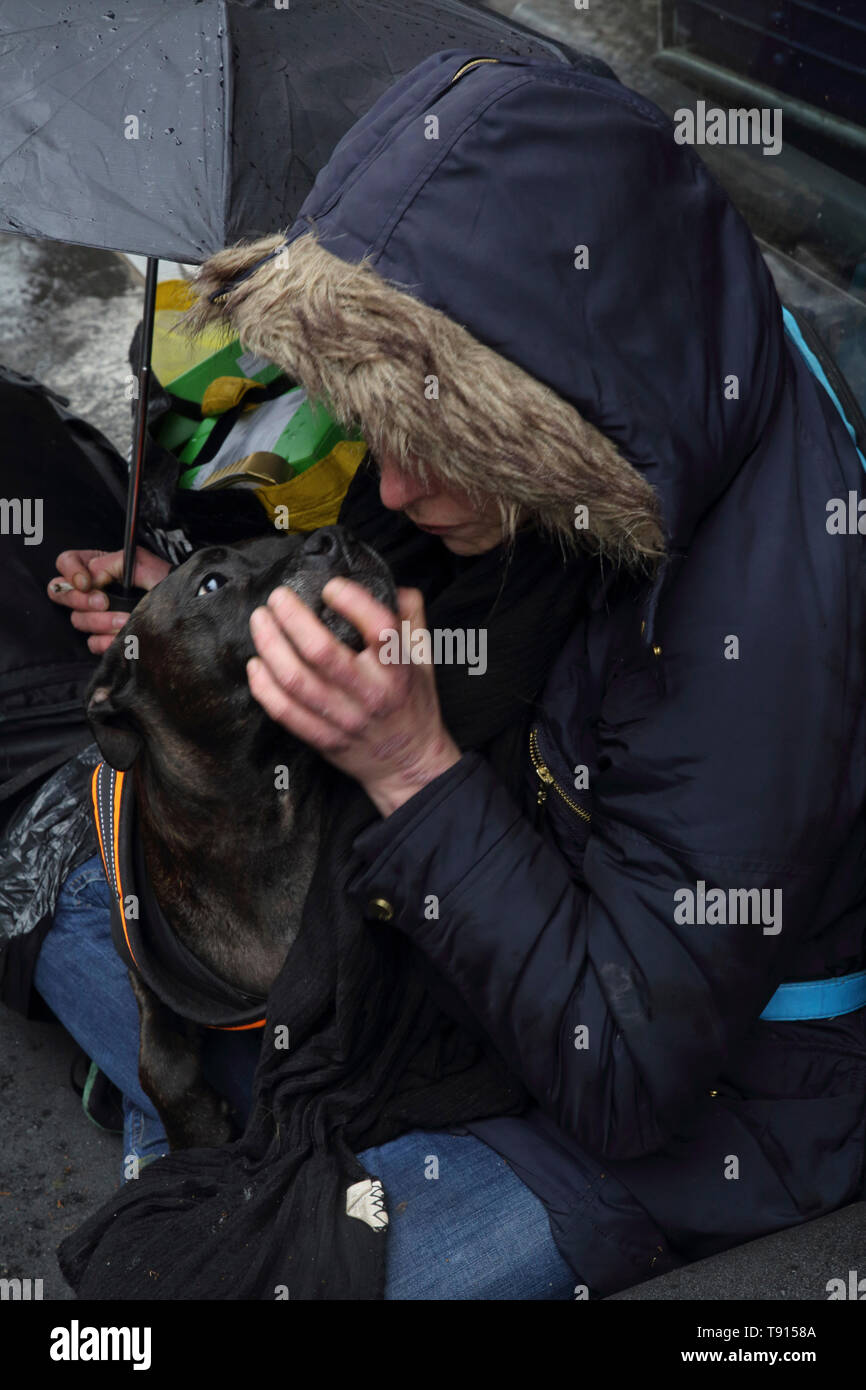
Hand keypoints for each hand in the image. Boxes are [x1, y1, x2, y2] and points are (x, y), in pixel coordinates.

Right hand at [47, 546, 171, 654]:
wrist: (185, 610)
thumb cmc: (165, 582)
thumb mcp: (140, 562)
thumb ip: (111, 563)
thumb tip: (91, 578)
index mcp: (98, 567)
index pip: (65, 562)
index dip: (71, 571)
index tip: (88, 582)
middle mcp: (93, 591)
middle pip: (61, 593)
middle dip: (82, 600)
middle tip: (104, 602)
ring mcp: (98, 616)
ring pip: (78, 620)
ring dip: (101, 621)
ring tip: (126, 619)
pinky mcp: (106, 638)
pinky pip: (92, 643)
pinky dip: (106, 640)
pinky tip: (123, 635)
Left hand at [247, 578, 461, 815]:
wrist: (409, 764)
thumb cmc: (413, 704)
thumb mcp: (424, 658)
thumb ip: (411, 617)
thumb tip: (393, 583)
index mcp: (398, 670)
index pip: (379, 629)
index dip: (353, 602)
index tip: (331, 587)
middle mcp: (370, 694)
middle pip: (321, 652)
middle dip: (292, 618)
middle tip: (278, 597)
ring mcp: (343, 719)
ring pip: (295, 680)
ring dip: (270, 646)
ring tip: (260, 621)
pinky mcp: (322, 738)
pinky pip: (284, 712)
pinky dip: (263, 686)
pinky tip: (256, 664)